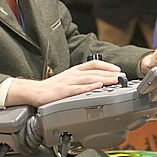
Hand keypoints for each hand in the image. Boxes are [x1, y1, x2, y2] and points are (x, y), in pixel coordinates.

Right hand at [6, 60, 121, 106]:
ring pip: (89, 78)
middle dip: (109, 73)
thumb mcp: (69, 79)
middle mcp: (73, 74)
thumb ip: (82, 80)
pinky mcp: (64, 91)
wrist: (36, 92)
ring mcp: (69, 82)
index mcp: (75, 70)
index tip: (117, 69)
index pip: (94, 64)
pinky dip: (89, 87)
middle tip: (121, 76)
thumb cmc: (52, 87)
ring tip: (113, 80)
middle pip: (94, 71)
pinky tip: (97, 86)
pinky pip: (79, 88)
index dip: (107, 66)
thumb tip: (97, 82)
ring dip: (103, 79)